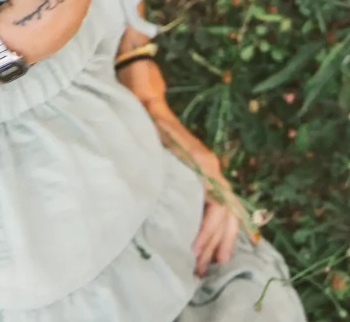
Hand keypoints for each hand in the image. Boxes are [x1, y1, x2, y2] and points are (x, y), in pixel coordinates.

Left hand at [146, 99, 253, 275]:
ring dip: (219, 239)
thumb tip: (163, 210)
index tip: (193, 251)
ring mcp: (209, 172)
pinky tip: (213, 245)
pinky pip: (219, 206)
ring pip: (226, 212)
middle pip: (225, 214)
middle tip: (201, 269)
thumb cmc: (148, 126)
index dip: (208, 232)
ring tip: (210, 265)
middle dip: (214, 243)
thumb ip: (164, 175)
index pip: (218, 207)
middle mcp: (212, 170)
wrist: (149, 104)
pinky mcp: (202, 176)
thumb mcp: (154, 150)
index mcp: (204, 165)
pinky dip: (219, 227)